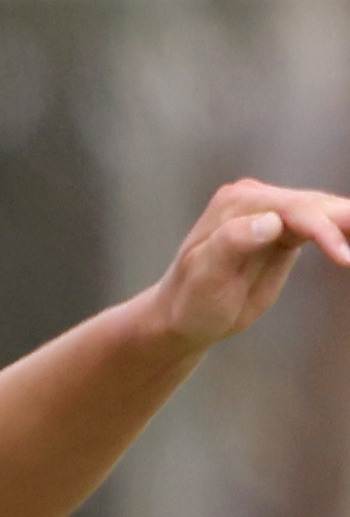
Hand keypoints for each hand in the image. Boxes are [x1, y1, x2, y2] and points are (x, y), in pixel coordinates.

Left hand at [148, 175, 349, 345]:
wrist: (184, 317)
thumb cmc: (190, 300)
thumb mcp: (205, 275)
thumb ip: (232, 242)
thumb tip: (271, 221)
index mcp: (237, 204)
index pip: (294, 210)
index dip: (326, 231)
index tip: (346, 259)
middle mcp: (257, 199)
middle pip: (318, 206)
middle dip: (348, 220)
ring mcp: (274, 212)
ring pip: (327, 213)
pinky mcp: (288, 231)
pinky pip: (325, 226)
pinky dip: (345, 232)